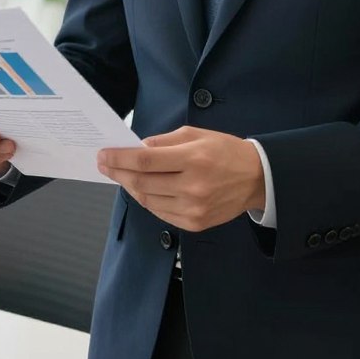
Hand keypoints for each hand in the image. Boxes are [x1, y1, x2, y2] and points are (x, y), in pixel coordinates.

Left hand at [97, 126, 264, 231]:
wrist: (256, 179)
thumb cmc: (224, 151)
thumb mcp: (196, 134)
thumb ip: (165, 142)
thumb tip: (138, 148)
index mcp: (193, 159)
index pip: (146, 160)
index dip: (120, 158)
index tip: (103, 154)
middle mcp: (193, 186)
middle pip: (143, 182)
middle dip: (118, 172)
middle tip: (104, 164)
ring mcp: (193, 208)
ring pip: (148, 200)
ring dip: (130, 187)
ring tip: (121, 175)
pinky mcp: (195, 224)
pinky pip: (160, 213)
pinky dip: (147, 200)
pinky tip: (141, 189)